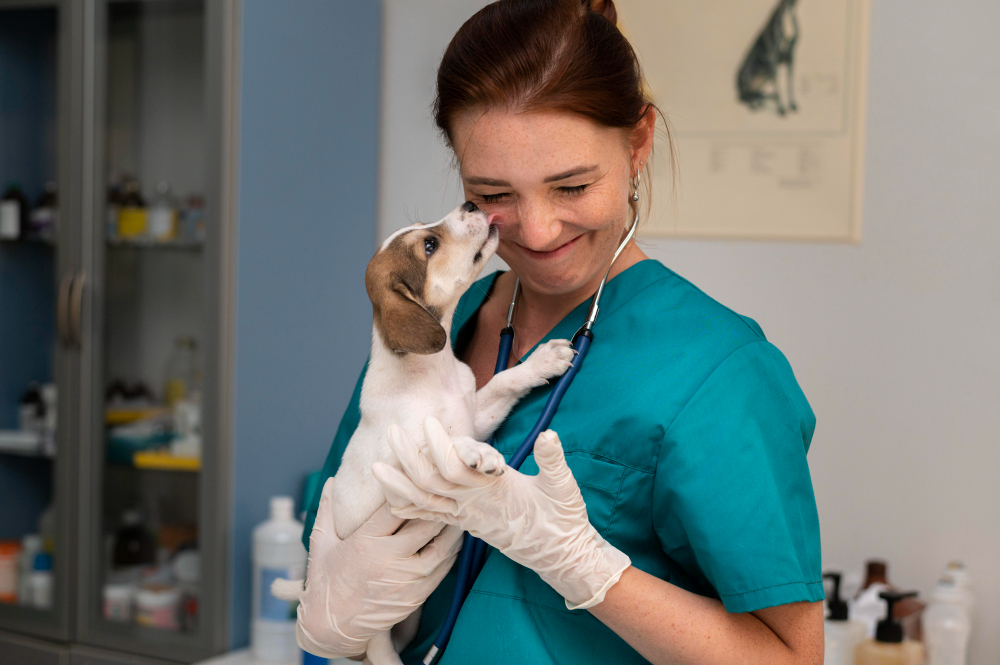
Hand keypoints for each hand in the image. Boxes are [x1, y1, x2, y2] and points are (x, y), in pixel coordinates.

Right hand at [295, 477, 462, 657]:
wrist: (331, 628)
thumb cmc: (325, 583)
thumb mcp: (321, 544)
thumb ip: (327, 511)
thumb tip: (329, 480)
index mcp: (364, 541)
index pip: (395, 506)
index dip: (409, 489)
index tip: (418, 476)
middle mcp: (388, 558)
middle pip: (424, 523)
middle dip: (437, 504)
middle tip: (447, 489)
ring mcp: (405, 578)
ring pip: (440, 545)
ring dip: (451, 526)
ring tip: (457, 509)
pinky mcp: (417, 594)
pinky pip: (442, 567)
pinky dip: (451, 550)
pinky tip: (454, 537)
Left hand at [372, 417, 630, 609]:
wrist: (560, 554)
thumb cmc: (563, 519)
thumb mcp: (564, 487)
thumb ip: (553, 461)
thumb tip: (549, 435)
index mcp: (493, 492)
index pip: (457, 468)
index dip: (440, 446)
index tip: (428, 421)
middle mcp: (474, 506)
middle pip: (431, 483)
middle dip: (408, 458)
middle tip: (392, 431)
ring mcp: (467, 518)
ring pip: (424, 503)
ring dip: (399, 484)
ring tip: (376, 466)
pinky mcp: (466, 524)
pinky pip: (430, 518)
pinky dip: (408, 508)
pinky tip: (391, 499)